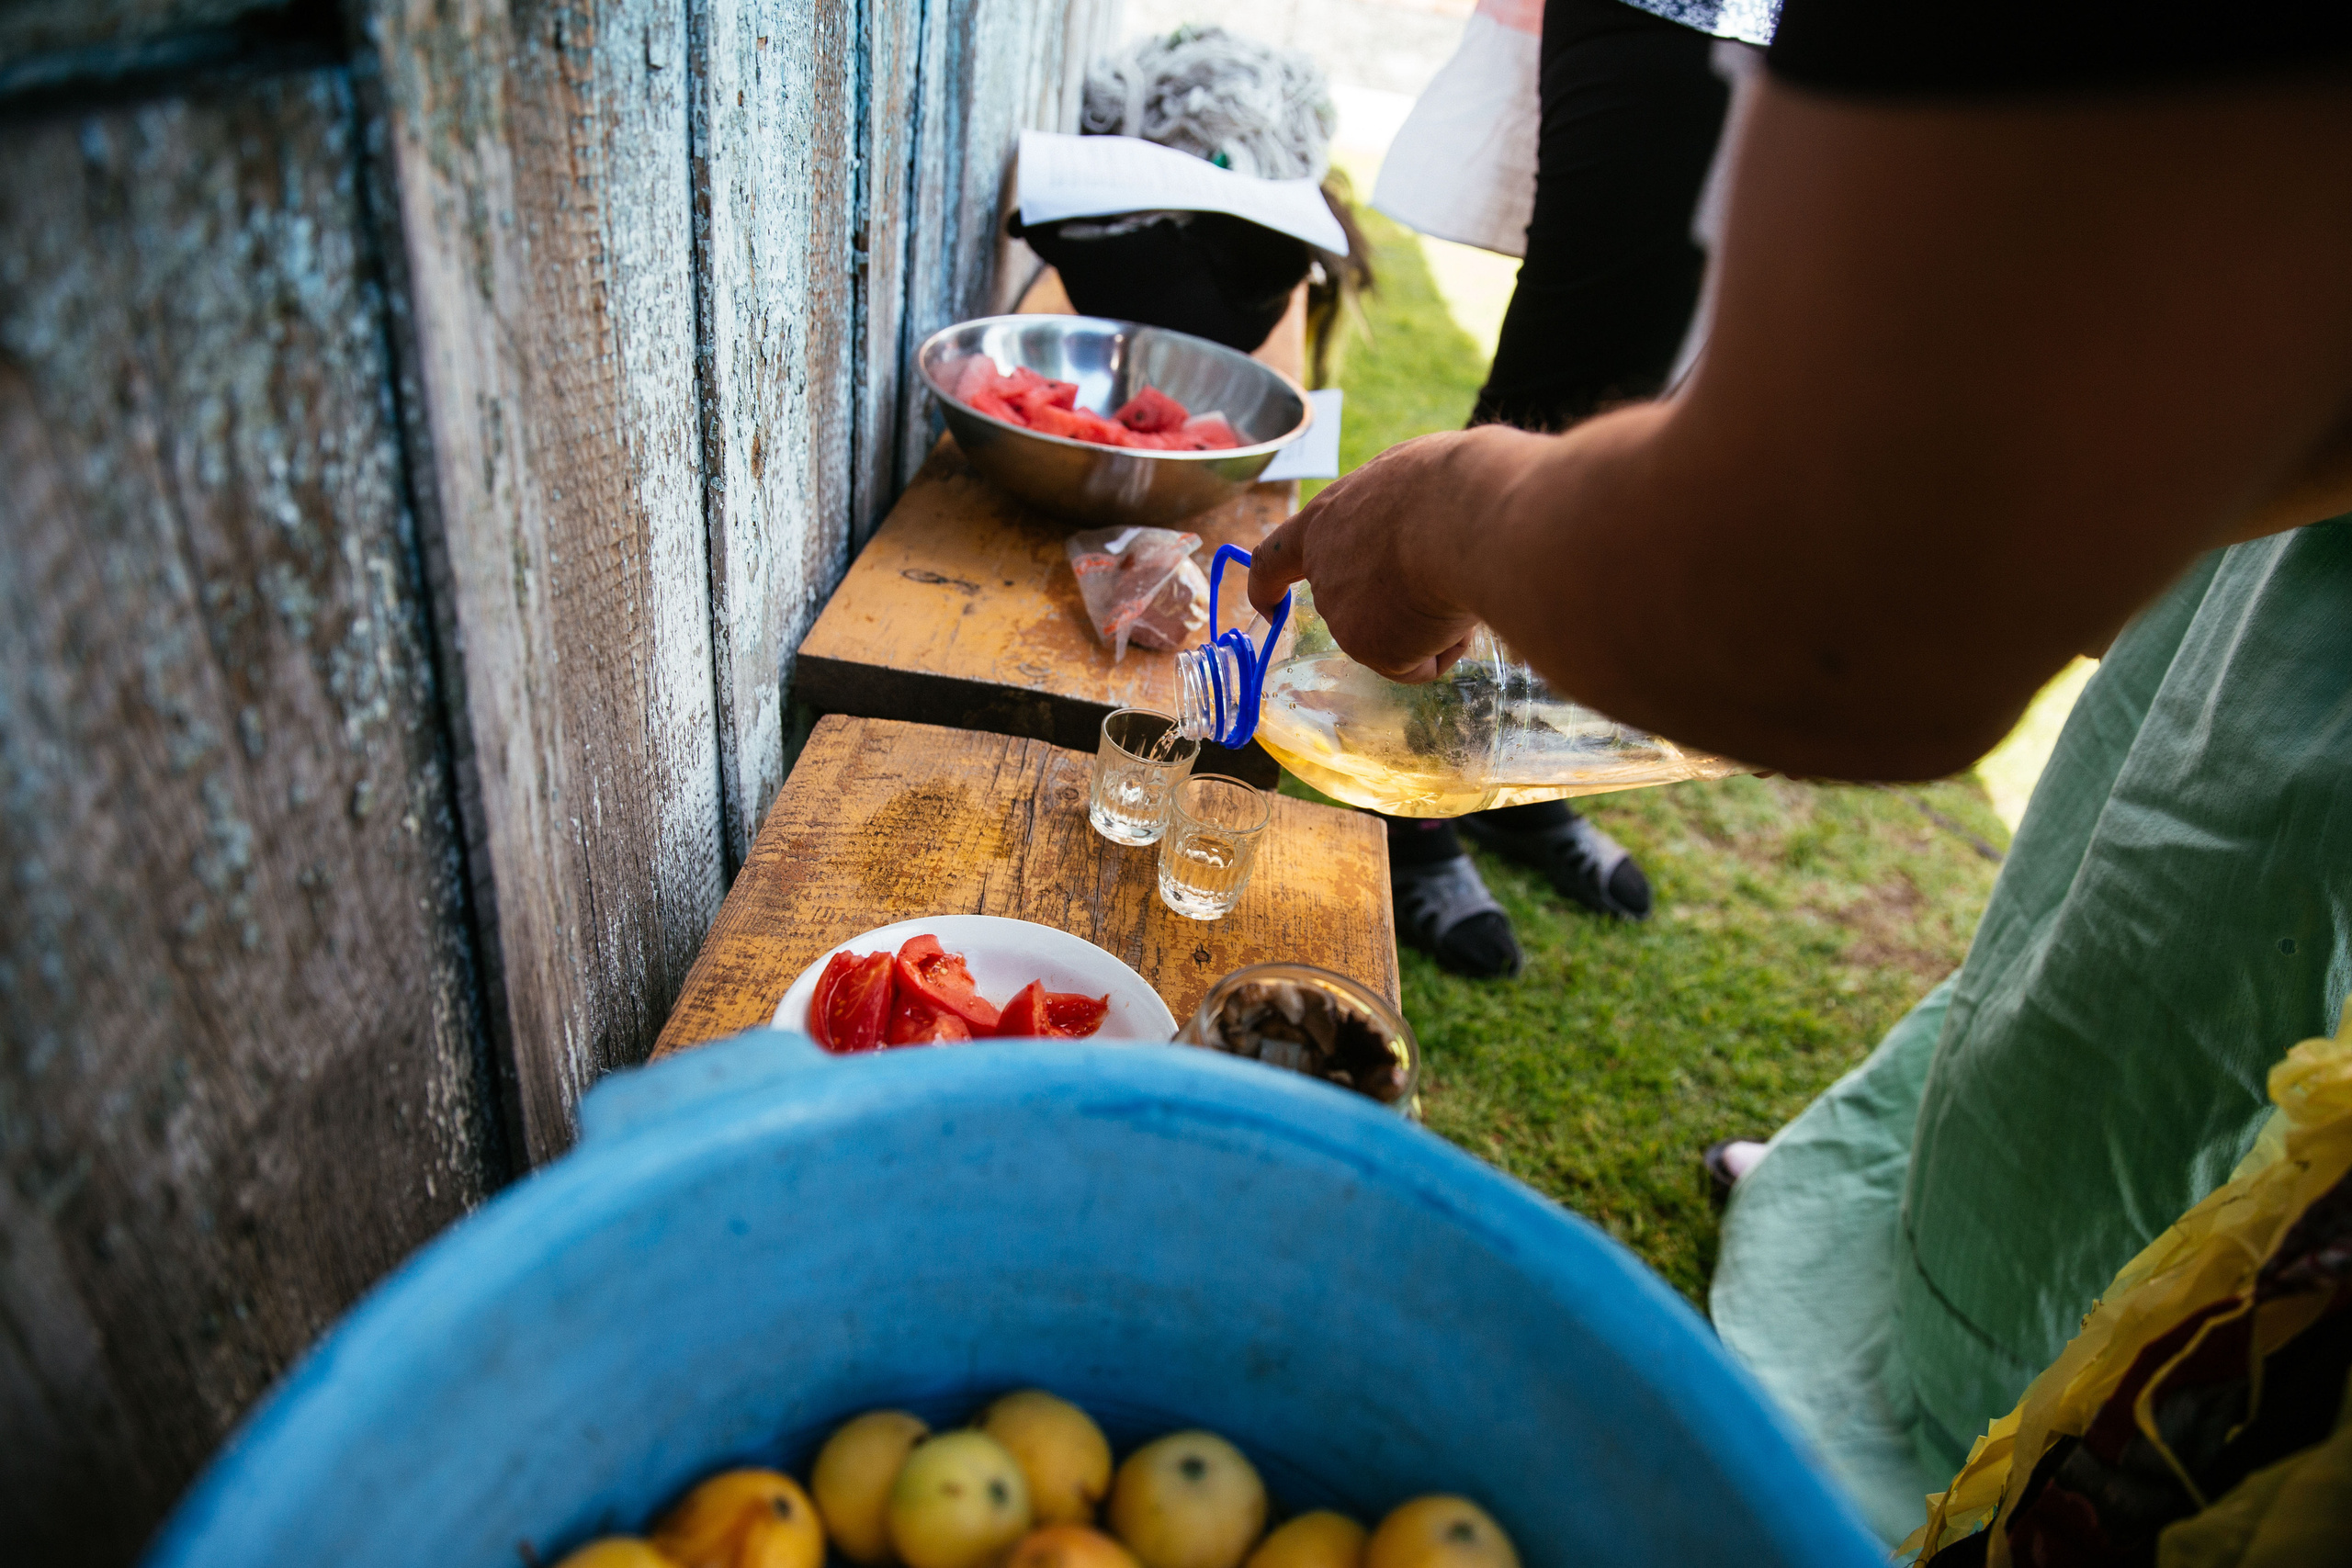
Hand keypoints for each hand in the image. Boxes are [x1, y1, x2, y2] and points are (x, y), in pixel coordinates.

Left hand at [1249, 426, 1533, 681]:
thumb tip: (1419, 544)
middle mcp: (1325, 572)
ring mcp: (1343, 615)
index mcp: (1325, 520)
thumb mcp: (1408, 483)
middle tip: (1447, 575)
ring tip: (1460, 578)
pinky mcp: (1371, 649)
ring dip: (1433, 616)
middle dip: (1400, 603)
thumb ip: (1393, 517)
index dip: (1269, 584)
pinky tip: (1459, 612)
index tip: (1268, 605)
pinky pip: (1419, 663)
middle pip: (1360, 604)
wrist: (1467, 516)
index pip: (1276, 559)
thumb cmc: (1449, 486)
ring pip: (1399, 633)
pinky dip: (1446, 645)